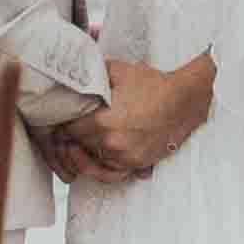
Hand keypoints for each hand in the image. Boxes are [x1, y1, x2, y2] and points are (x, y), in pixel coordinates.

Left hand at [44, 54, 213, 186]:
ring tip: (76, 147)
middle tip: (64, 133)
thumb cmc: (153, 85)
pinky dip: (101, 169)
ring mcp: (125, 157)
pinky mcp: (136, 164)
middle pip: (78, 146)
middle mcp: (111, 144)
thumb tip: (76, 70)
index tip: (60, 121)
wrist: (184, 100)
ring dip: (83, 155)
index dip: (61, 124)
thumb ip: (93, 73)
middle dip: (70, 138)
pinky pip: (110, 174)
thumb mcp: (119, 70)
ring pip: (92, 163)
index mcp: (103, 122)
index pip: (69, 130)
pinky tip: (96, 160)